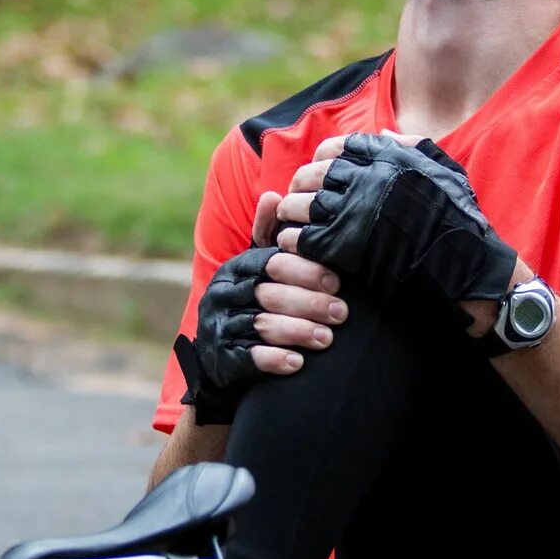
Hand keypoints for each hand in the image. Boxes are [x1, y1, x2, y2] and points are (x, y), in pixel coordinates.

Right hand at [175, 233, 347, 421]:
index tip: (337, 282)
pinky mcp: (222, 357)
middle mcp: (224, 295)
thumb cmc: (250, 301)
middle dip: (309, 303)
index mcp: (236, 269)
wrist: (218, 353)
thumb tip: (273, 196)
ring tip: (327, 339)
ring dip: (298, 331)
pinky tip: (297, 363)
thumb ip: (268, 236)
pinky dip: (274, 359)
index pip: (271, 264)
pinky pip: (248, 358)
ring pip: (262, 325)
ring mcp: (220, 327)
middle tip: (341, 313)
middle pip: (269, 294)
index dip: (305, 271)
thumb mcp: (256, 268)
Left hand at [280, 133, 518, 325]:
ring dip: (292, 214)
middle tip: (298, 202)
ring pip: (300, 204)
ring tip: (293, 225)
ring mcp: (354, 211)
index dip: (319, 162)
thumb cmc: (458, 217)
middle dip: (299, 187)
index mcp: (385, 156)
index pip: (332, 148)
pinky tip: (299, 247)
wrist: (466, 262)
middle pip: (310, 175)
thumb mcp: (443, 169)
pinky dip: (294, 240)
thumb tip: (383, 131)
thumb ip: (411, 146)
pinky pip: (302, 237)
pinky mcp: (345, 245)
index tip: (318, 177)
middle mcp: (366, 177)